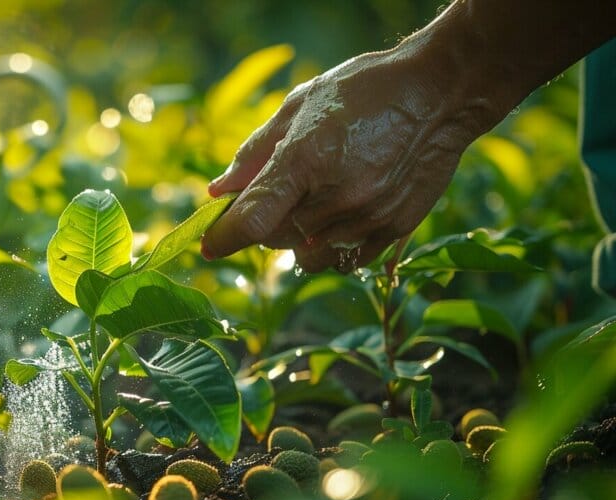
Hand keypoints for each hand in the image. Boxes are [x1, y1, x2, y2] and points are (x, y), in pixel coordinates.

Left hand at [201, 46, 496, 272]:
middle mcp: (336, 196)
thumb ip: (255, 153)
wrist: (442, 92)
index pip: (252, 218)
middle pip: (274, 240)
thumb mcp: (300, 106)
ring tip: (316, 200)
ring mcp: (367, 217)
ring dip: (298, 239)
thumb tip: (218, 191)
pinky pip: (344, 260)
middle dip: (264, 223)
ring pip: (307, 256)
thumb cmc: (365, 90)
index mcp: (305, 159)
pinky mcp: (393, 230)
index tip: (207, 245)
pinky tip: (342, 213)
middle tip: (280, 192)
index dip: (222, 237)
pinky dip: (331, 246)